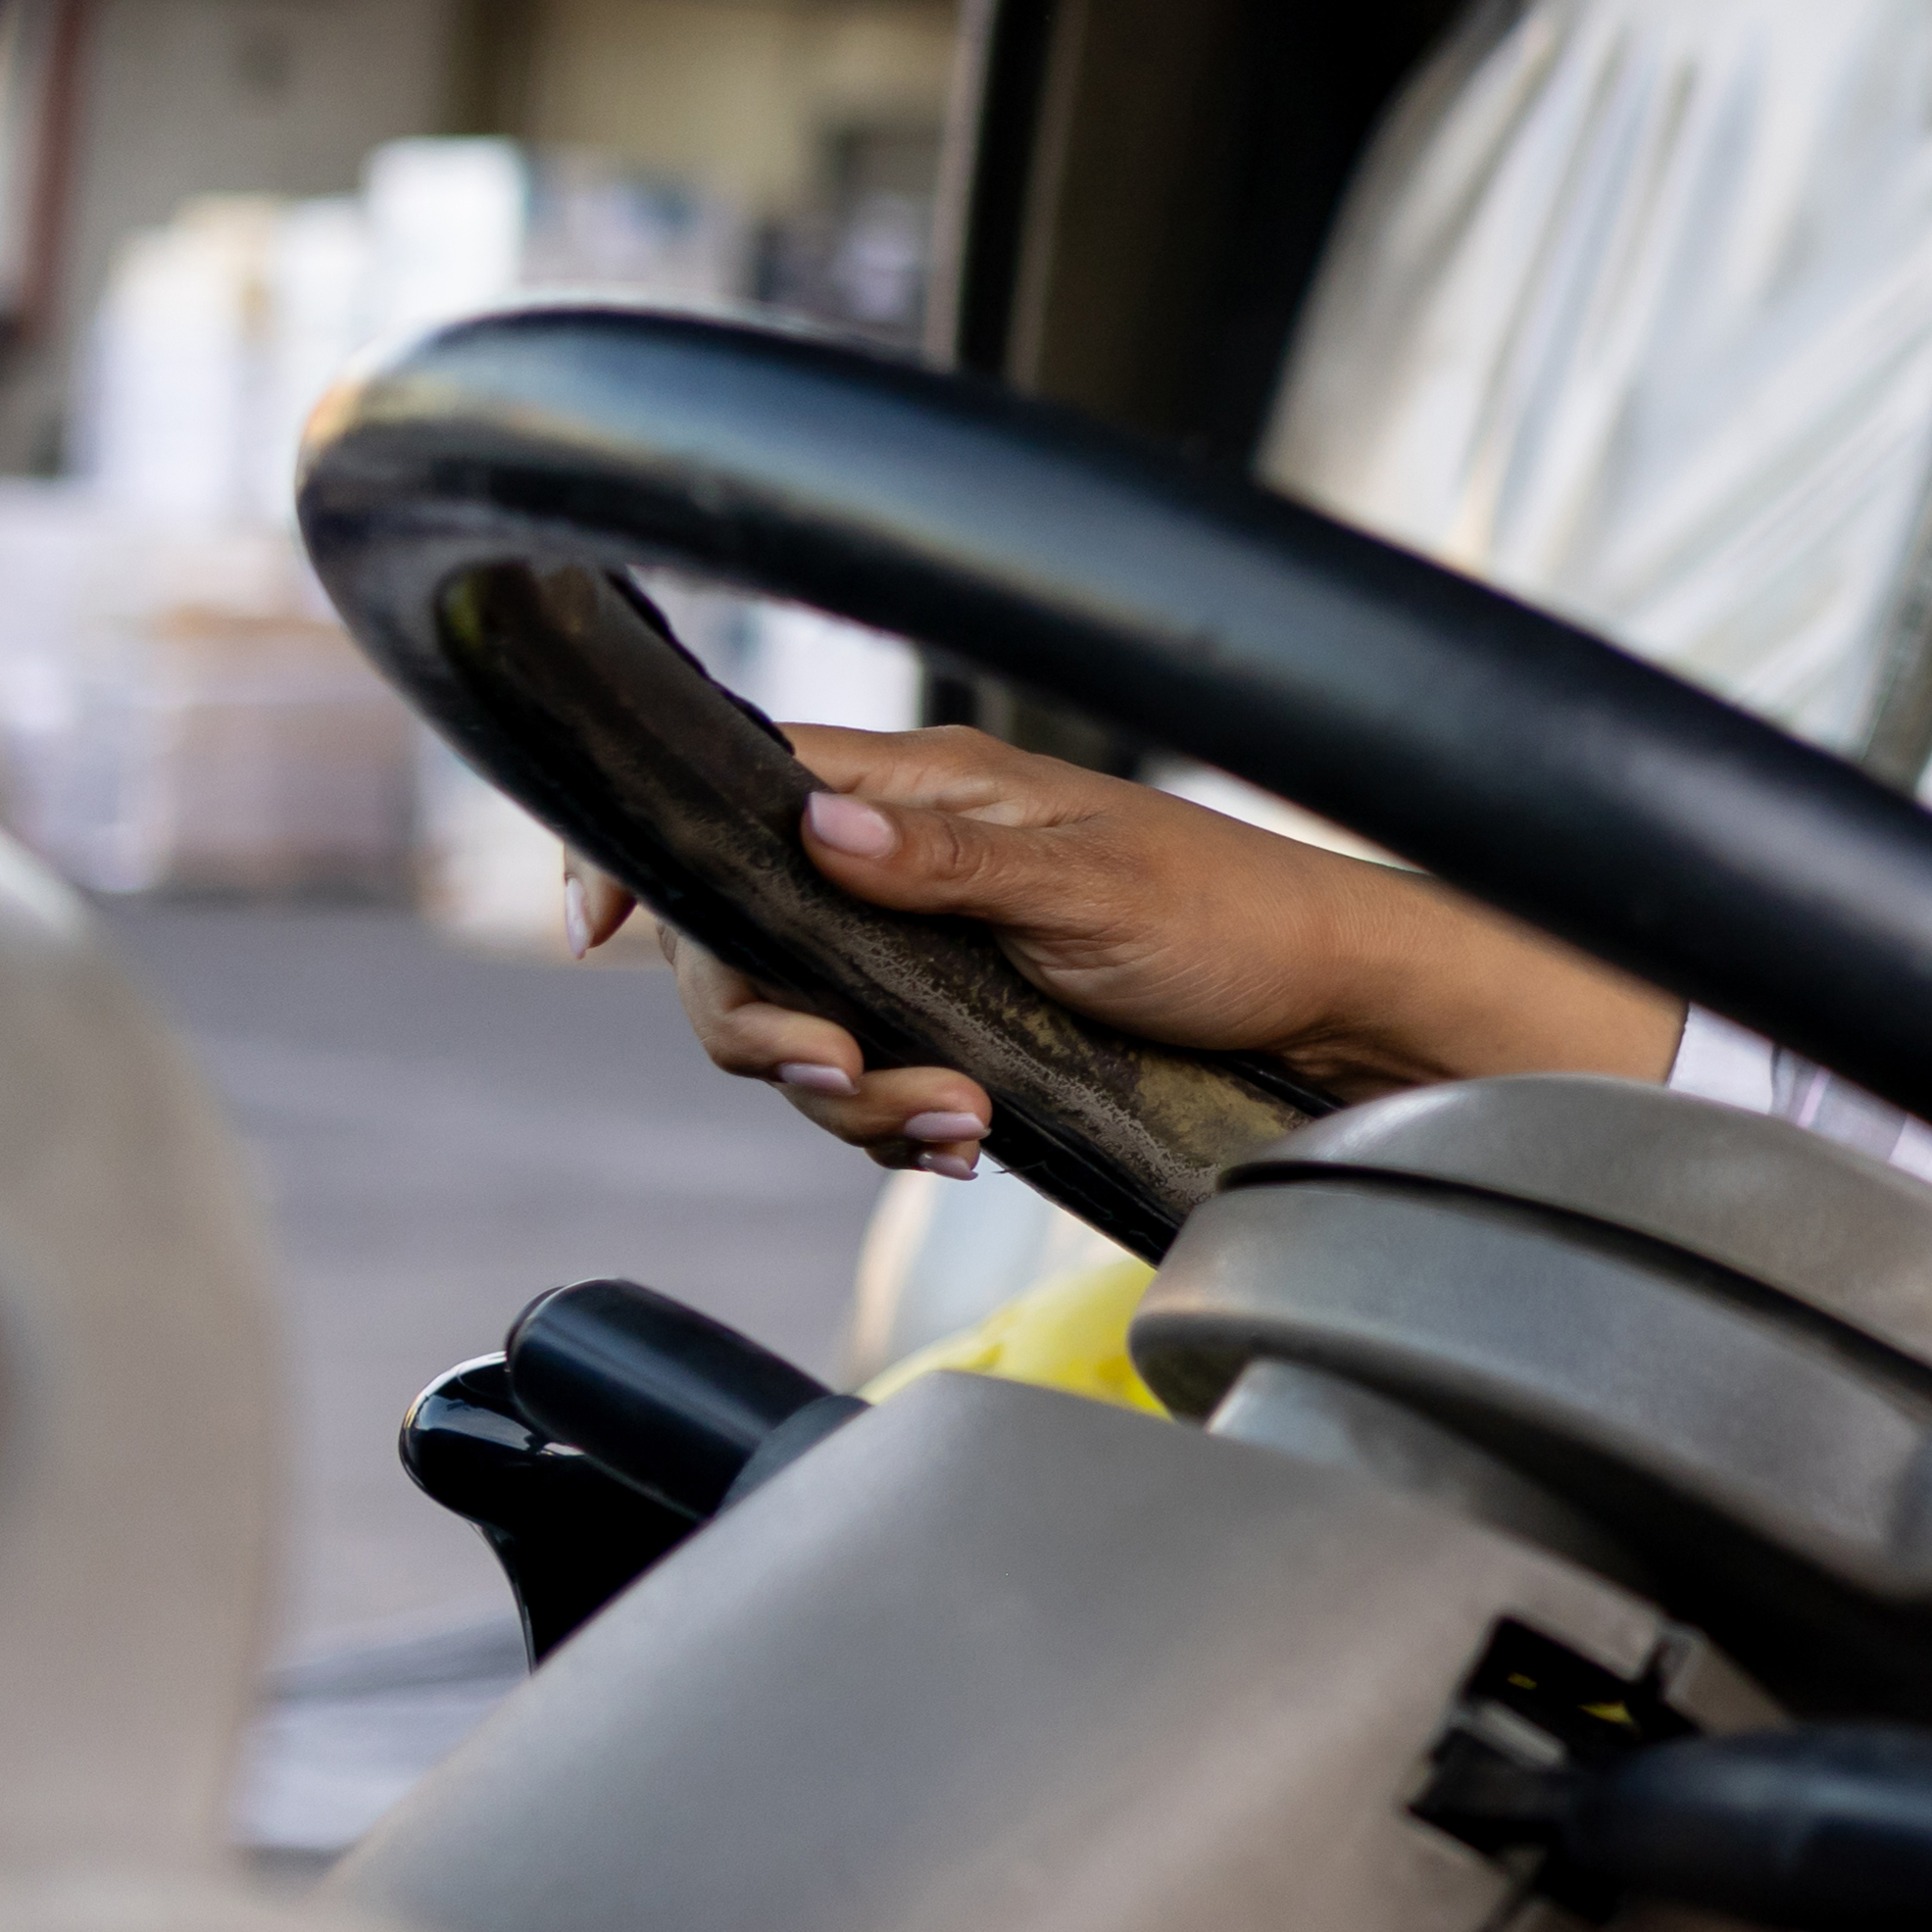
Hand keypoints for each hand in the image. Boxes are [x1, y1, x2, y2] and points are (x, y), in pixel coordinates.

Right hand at [583, 724, 1680, 1178]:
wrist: (1331, 1006)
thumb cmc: (1237, 919)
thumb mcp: (1094, 887)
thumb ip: (949, 862)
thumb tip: (819, 825)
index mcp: (929, 793)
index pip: (742, 789)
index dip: (649, 852)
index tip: (600, 925)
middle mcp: (909, 860)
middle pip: (739, 944)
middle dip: (775, 1029)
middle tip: (857, 1075)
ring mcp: (926, 945)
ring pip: (800, 1028)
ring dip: (855, 1096)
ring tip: (955, 1123)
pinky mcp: (958, 1022)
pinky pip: (870, 1082)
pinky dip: (899, 1126)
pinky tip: (961, 1143)